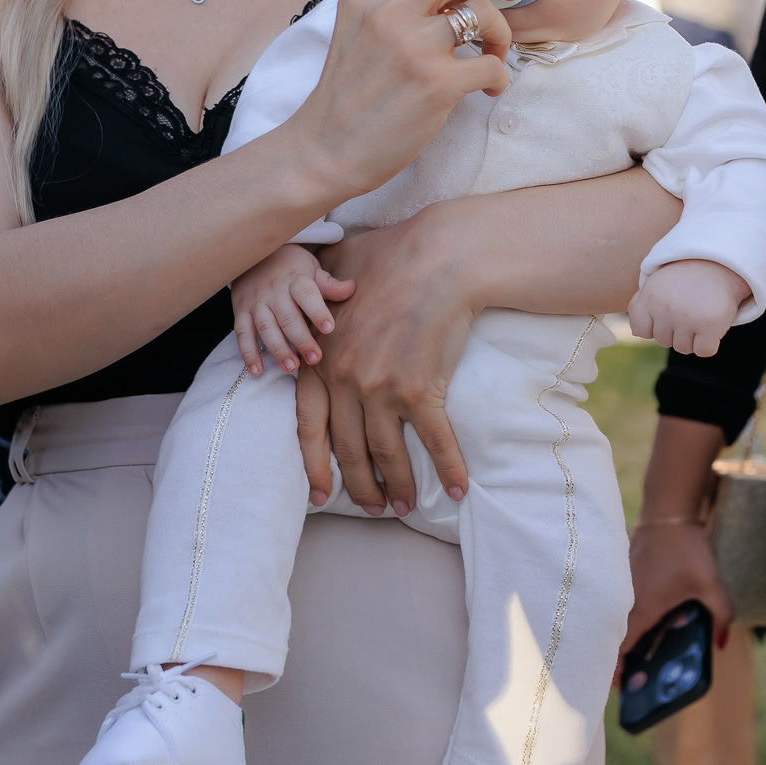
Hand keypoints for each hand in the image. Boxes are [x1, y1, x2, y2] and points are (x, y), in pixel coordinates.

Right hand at [231, 244, 354, 375]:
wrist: (252, 252)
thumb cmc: (289, 265)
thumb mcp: (310, 268)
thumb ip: (328, 284)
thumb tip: (352, 289)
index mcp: (295, 279)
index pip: (307, 295)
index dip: (317, 311)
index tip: (329, 328)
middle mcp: (274, 292)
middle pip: (288, 317)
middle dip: (301, 340)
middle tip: (315, 358)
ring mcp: (256, 302)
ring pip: (266, 328)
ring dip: (278, 349)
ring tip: (292, 367)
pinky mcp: (241, 311)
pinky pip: (243, 333)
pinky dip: (248, 353)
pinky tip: (257, 370)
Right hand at [275, 0, 519, 205]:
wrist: (324, 151)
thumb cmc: (348, 96)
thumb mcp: (356, 31)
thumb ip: (395, 6)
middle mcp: (389, 13)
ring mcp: (413, 48)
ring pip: (485, 15)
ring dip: (501, 34)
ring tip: (492, 56)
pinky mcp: (435, 85)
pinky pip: (492, 66)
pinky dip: (500, 77)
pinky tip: (488, 89)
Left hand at [298, 208, 475, 516]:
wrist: (437, 258)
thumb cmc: (391, 257)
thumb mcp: (335, 271)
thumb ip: (316, 288)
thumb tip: (309, 285)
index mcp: (320, 360)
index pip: (308, 426)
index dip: (314, 465)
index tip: (320, 494)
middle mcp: (345, 381)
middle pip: (348, 450)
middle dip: (360, 486)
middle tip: (373, 507)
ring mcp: (380, 389)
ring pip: (386, 454)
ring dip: (397, 486)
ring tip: (405, 506)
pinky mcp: (420, 390)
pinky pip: (434, 442)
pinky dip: (447, 468)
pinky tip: (457, 489)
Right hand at [621, 520, 733, 682]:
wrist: (668, 512)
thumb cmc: (688, 549)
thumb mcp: (711, 584)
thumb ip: (721, 614)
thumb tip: (720, 643)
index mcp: (642, 608)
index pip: (620, 648)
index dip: (617, 670)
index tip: (622, 686)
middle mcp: (625, 599)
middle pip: (614, 637)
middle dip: (620, 658)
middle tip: (633, 675)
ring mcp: (621, 585)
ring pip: (614, 619)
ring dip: (621, 636)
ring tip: (638, 652)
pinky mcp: (622, 573)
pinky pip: (619, 602)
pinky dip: (624, 615)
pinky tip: (643, 619)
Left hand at [627, 259, 749, 356]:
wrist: (719, 263)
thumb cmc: (685, 278)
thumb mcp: (657, 283)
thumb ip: (640, 305)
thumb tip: (637, 334)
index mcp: (650, 297)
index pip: (641, 330)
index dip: (654, 326)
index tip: (666, 312)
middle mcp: (665, 309)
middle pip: (664, 341)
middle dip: (676, 330)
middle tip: (688, 308)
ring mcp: (687, 318)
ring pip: (683, 348)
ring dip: (693, 337)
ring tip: (700, 314)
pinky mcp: (709, 325)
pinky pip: (703, 351)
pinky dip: (709, 344)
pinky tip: (711, 326)